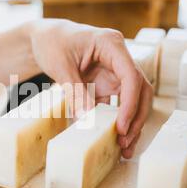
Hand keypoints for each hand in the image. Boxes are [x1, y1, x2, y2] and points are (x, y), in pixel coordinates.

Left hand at [30, 19, 152, 158]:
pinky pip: (117, 106)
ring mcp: (115, 73)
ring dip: (131, 123)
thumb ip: (74, 91)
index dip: (130, 103)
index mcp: (112, 44)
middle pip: (140, 90)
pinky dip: (116, 122)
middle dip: (136, 117)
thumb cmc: (52, 43)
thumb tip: (87, 119)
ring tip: (124, 149)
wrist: (45, 38)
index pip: (131, 76)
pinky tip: (113, 141)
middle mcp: (119, 59)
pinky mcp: (107, 85)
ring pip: (133, 100)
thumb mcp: (60, 66)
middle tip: (126, 142)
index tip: (121, 127)